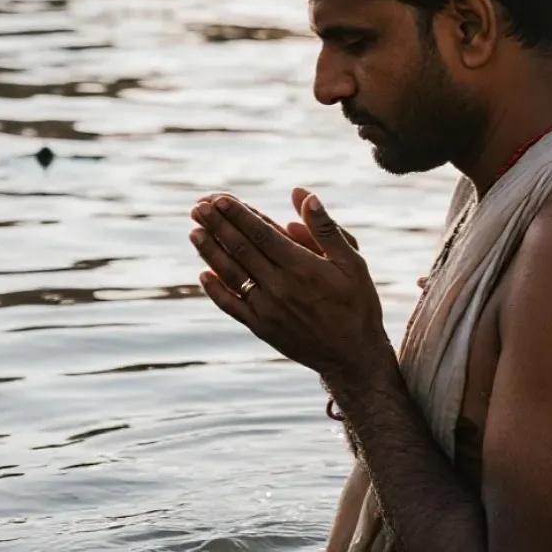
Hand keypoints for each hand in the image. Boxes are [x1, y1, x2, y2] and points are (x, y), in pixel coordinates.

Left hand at [189, 191, 393, 397]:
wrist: (353, 356)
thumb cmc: (357, 303)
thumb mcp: (353, 262)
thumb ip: (325, 228)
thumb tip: (302, 195)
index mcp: (302, 266)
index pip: (261, 233)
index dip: (238, 214)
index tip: (219, 198)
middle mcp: (280, 286)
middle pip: (241, 250)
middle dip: (217, 225)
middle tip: (197, 206)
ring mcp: (267, 309)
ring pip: (231, 274)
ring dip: (210, 252)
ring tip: (194, 231)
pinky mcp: (261, 328)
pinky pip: (231, 306)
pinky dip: (215, 290)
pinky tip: (203, 274)